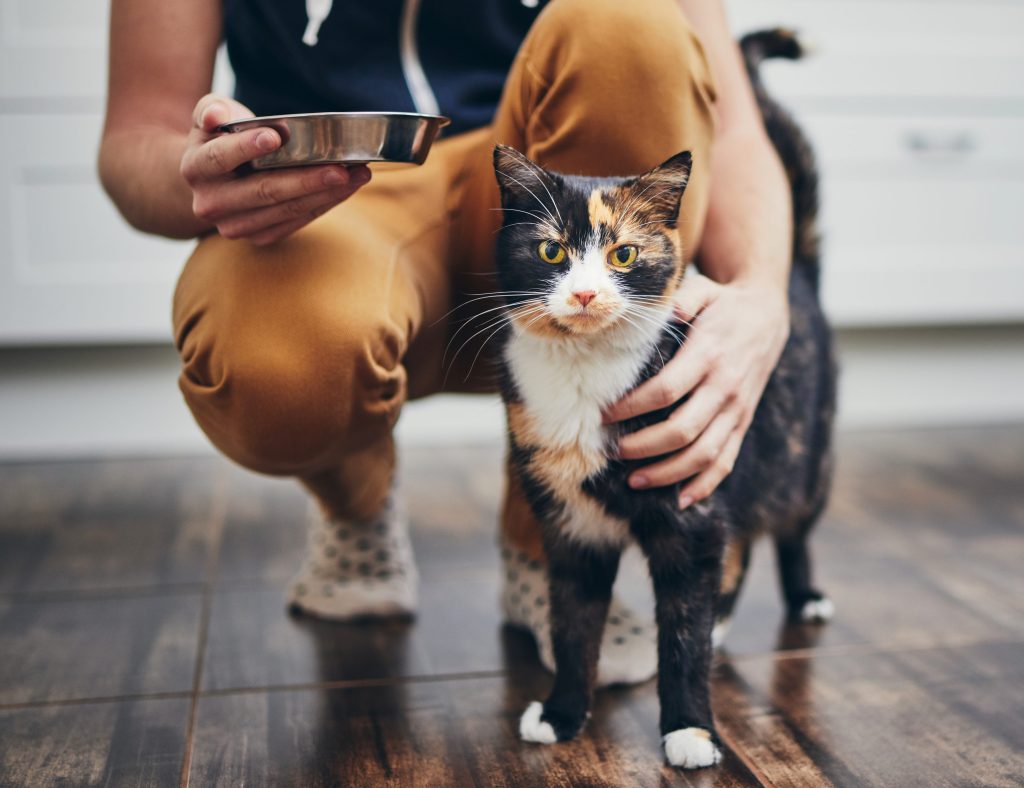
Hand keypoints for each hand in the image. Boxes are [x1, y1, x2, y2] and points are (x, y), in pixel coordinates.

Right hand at [180, 94, 371, 244]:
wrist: (212, 181)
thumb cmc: (220, 138)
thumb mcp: (211, 116)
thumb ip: (212, 110)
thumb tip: (214, 117)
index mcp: (195, 168)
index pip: (220, 158)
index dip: (246, 147)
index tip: (275, 136)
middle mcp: (211, 203)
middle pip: (263, 191)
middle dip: (305, 180)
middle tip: (341, 168)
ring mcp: (235, 225)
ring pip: (286, 210)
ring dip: (325, 194)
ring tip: (357, 174)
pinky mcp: (260, 237)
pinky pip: (297, 222)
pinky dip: (325, 204)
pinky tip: (348, 188)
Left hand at [604, 274, 789, 507]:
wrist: (767, 314)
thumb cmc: (722, 303)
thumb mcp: (702, 290)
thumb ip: (680, 301)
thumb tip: (663, 313)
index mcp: (709, 355)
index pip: (665, 391)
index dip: (632, 408)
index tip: (604, 415)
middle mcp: (725, 387)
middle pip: (682, 431)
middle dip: (642, 447)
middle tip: (612, 451)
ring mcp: (737, 410)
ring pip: (704, 454)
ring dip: (668, 473)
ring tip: (635, 481)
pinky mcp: (743, 422)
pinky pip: (726, 461)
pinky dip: (705, 485)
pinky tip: (680, 500)